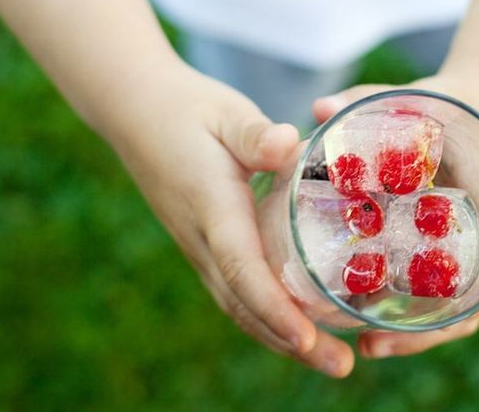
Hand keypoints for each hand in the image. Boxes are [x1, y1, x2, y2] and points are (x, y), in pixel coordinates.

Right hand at [106, 63, 354, 376]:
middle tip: (340, 367)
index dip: (274, 307)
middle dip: (291, 342)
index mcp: (213, 208)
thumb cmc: (191, 109)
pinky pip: (237, 293)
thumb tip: (287, 144)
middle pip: (245, 305)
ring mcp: (201, 249)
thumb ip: (254, 133)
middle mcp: (204, 240)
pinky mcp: (207, 247)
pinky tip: (302, 330)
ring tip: (332, 362)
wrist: (138, 112)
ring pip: (240, 306)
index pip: (242, 269)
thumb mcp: (226, 112)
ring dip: (282, 339)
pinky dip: (268, 319)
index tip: (307, 338)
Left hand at [311, 74, 478, 358]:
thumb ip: (370, 100)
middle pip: (461, 306)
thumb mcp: (418, 98)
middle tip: (369, 345)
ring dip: (411, 327)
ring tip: (363, 342)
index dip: (441, 316)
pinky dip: (407, 299)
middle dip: (417, 333)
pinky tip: (366, 307)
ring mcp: (469, 245)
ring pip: (448, 303)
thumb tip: (319, 106)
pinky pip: (436, 284)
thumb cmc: (456, 104)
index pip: (478, 282)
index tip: (392, 330)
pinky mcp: (448, 243)